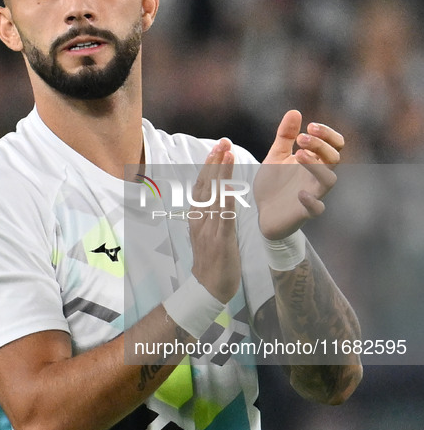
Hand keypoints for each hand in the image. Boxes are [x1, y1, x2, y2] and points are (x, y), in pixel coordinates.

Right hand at [190, 139, 240, 302]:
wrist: (209, 288)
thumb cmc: (212, 261)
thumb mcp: (208, 232)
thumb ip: (210, 214)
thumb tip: (214, 196)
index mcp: (198, 217)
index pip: (202, 186)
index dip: (209, 166)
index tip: (217, 148)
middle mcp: (201, 220)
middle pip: (205, 186)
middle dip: (214, 162)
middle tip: (222, 141)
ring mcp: (209, 230)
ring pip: (214, 197)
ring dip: (220, 174)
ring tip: (227, 154)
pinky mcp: (220, 241)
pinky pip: (223, 218)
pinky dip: (226, 201)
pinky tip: (231, 188)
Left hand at [254, 110, 343, 239]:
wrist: (262, 213)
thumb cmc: (274, 185)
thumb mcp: (276, 156)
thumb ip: (285, 136)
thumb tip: (294, 111)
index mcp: (315, 162)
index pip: (335, 145)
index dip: (327, 134)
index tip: (310, 126)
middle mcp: (317, 177)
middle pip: (334, 158)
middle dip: (321, 145)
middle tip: (301, 138)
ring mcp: (313, 194)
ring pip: (329, 180)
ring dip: (317, 166)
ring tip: (298, 154)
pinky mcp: (304, 213)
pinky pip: (317, 209)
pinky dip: (311, 201)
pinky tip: (300, 192)